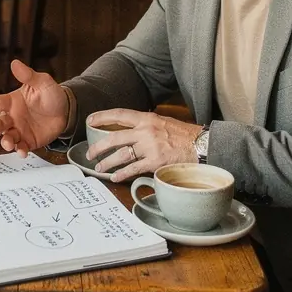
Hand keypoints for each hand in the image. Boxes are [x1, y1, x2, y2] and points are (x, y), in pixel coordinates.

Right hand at [0, 59, 68, 156]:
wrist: (66, 111)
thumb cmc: (51, 94)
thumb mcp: (42, 82)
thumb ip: (28, 75)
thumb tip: (15, 63)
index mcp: (12, 101)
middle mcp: (12, 116)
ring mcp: (19, 130)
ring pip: (7, 136)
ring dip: (5, 141)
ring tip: (8, 144)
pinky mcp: (28, 141)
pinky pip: (21, 147)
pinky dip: (20, 150)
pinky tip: (22, 151)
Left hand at [86, 109, 200, 182]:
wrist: (201, 145)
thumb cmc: (184, 134)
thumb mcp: (163, 122)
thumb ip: (147, 125)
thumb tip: (132, 130)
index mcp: (146, 119)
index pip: (119, 114)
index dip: (102, 117)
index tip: (90, 120)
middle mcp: (145, 131)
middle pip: (114, 137)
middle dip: (98, 146)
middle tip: (89, 153)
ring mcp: (149, 147)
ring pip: (121, 155)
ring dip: (107, 162)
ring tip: (99, 167)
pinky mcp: (155, 162)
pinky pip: (133, 168)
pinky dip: (122, 173)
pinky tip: (115, 177)